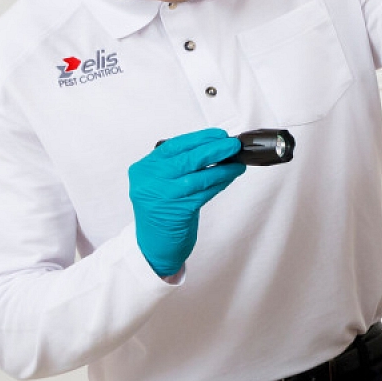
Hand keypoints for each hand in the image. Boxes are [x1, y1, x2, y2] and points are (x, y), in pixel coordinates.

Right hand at [128, 129, 245, 277]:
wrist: (153, 245)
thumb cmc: (162, 211)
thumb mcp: (161, 183)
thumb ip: (178, 165)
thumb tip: (214, 147)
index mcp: (144, 169)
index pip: (173, 146)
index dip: (199, 138)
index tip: (218, 134)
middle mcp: (149, 180)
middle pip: (187, 159)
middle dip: (214, 149)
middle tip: (233, 145)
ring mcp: (162, 196)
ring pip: (199, 176)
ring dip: (222, 168)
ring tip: (237, 163)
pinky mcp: (177, 211)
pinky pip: (205, 192)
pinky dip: (220, 182)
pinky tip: (230, 177)